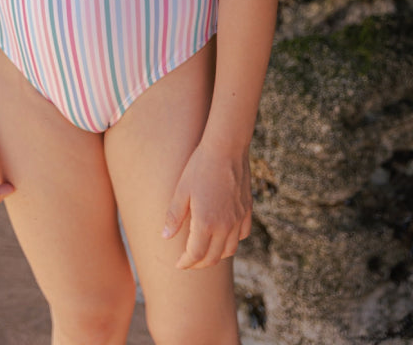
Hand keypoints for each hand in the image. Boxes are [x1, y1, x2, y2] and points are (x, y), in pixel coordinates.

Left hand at [162, 142, 251, 268]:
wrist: (226, 149)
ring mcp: (238, 219)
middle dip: (199, 264)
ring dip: (216, 256)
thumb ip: (174, 217)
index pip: (196, 255)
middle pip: (213, 257)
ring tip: (205, 252)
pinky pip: (242, 235)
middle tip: (189, 262)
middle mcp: (225, 226)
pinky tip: (224, 236)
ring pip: (229, 250)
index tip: (178, 264)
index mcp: (205, 223)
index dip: (186, 263)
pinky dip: (233, 242)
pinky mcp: (247, 210)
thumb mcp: (181, 191)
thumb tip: (165, 237)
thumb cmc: (199, 167)